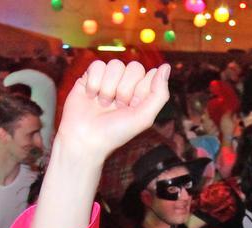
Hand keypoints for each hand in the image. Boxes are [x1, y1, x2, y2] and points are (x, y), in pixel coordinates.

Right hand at [54, 60, 169, 164]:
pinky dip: (94, 82)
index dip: (141, 89)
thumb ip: (159, 93)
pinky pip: (97, 64)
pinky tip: (91, 96)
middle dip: (125, 89)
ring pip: (116, 64)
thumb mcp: (144, 117)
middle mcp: (127, 84)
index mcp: (143, 93)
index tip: (133, 106)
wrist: (85, 138)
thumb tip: (166, 66)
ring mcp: (109, 79)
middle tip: (118, 106)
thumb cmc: (117, 132)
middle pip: (134, 67)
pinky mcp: (90, 76)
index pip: (151, 74)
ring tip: (103, 104)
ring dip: (109, 87)